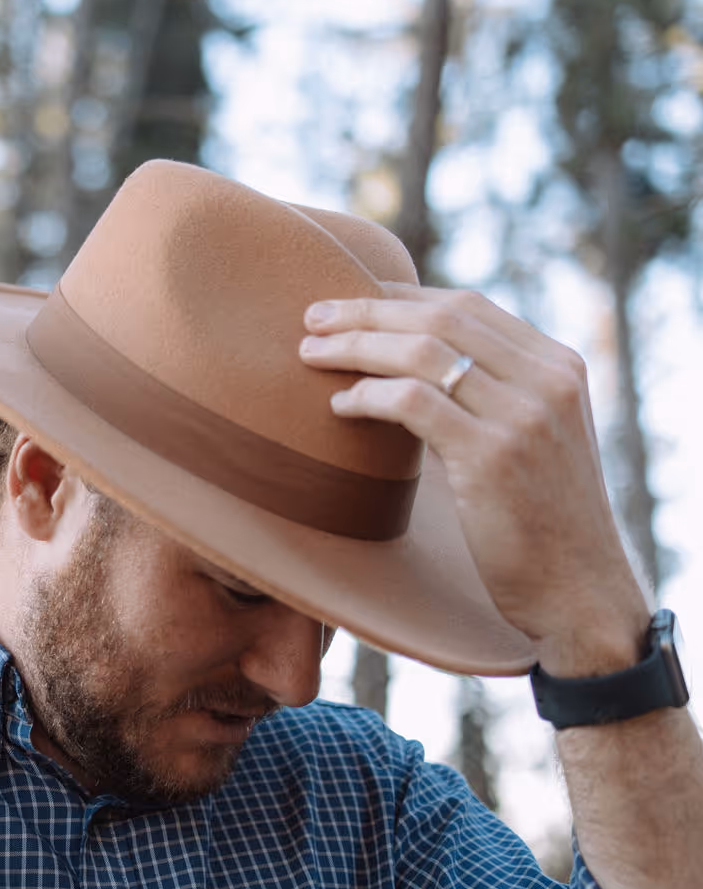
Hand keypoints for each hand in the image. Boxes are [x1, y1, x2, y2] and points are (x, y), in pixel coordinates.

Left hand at [299, 284, 650, 675]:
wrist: (579, 590)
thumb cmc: (542, 528)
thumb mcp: (532, 445)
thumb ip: (493, 403)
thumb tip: (413, 381)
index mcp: (558, 366)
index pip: (469, 306)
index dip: (402, 298)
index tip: (352, 301)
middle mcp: (547, 379)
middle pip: (441, 317)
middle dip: (368, 310)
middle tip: (312, 314)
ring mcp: (524, 414)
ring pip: (422, 351)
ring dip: (356, 346)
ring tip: (310, 354)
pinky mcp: (493, 456)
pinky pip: (413, 402)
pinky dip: (369, 396)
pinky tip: (340, 407)